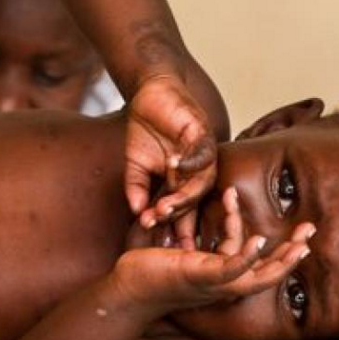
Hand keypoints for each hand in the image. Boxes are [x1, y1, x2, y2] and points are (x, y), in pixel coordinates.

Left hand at [117, 187, 314, 312]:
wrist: (125, 289)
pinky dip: (247, 256)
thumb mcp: (183, 245)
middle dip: (293, 255)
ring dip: (281, 258)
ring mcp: (214, 283)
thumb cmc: (150, 269)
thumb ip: (200, 229)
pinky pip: (230, 269)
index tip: (296, 231)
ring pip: (258, 276)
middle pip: (270, 274)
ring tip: (300, 240)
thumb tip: (203, 201)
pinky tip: (260, 240)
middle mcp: (224, 284)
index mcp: (222, 276)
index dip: (281, 249)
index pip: (260, 263)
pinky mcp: (199, 276)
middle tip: (312, 232)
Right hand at [126, 74, 217, 247]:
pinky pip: (203, 151)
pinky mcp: (202, 134)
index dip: (170, 226)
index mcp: (183, 183)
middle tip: (158, 225)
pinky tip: (175, 165)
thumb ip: (136, 186)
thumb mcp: (135, 164)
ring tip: (163, 206)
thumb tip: (135, 210)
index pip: (180, 210)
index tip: (158, 245)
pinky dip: (190, 160)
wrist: (150, 94)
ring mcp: (202, 154)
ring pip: (201, 181)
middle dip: (176, 216)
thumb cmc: (146, 130)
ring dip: (183, 195)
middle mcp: (197, 172)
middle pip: (193, 201)